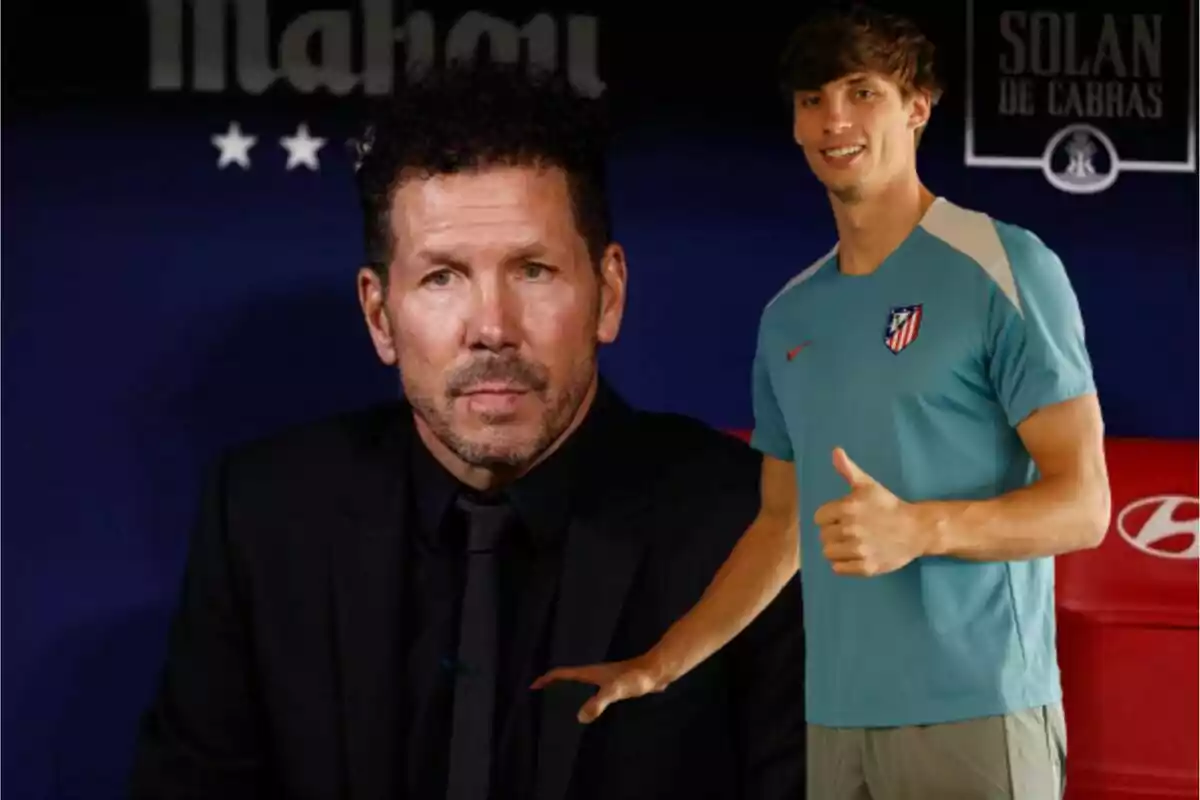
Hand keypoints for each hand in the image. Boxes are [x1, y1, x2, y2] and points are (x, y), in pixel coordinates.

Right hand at [530, 652, 670, 723]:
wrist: (657, 671)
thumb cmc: (636, 678)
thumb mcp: (615, 690)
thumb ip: (598, 702)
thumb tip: (580, 717)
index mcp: (590, 673)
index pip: (562, 673)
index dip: (546, 679)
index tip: (533, 686)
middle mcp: (595, 674)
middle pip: (568, 678)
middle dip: (554, 686)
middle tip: (543, 698)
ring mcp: (605, 678)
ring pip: (581, 685)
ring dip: (569, 692)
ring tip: (562, 707)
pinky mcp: (616, 684)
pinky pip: (594, 691)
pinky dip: (586, 698)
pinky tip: (591, 711)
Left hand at [813, 447, 926, 576]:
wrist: (916, 529)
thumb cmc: (888, 505)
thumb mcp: (868, 485)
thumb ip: (848, 470)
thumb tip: (835, 451)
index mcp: (848, 508)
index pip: (819, 517)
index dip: (829, 517)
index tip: (842, 516)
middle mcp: (851, 529)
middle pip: (823, 536)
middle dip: (833, 532)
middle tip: (849, 530)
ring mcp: (859, 550)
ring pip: (828, 553)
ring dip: (836, 549)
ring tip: (851, 543)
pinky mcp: (865, 567)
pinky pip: (839, 568)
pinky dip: (843, 564)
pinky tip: (855, 555)